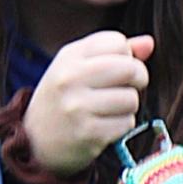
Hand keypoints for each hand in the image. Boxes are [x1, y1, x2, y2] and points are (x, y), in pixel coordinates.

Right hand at [22, 32, 153, 177]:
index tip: (116, 69)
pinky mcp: (87, 133)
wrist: (34, 141)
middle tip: (127, 88)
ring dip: (128, 107)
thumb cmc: (64, 99)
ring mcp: (77, 107)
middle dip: (138, 78)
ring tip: (109, 110)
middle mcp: (70, 78)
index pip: (117, 42)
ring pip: (131, 99)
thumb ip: (114, 53)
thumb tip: (149, 43)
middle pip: (130, 68)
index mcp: (69, 56)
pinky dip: (121, 126)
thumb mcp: (79, 68)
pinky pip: (126, 123)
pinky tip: (104, 127)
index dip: (126, 55)